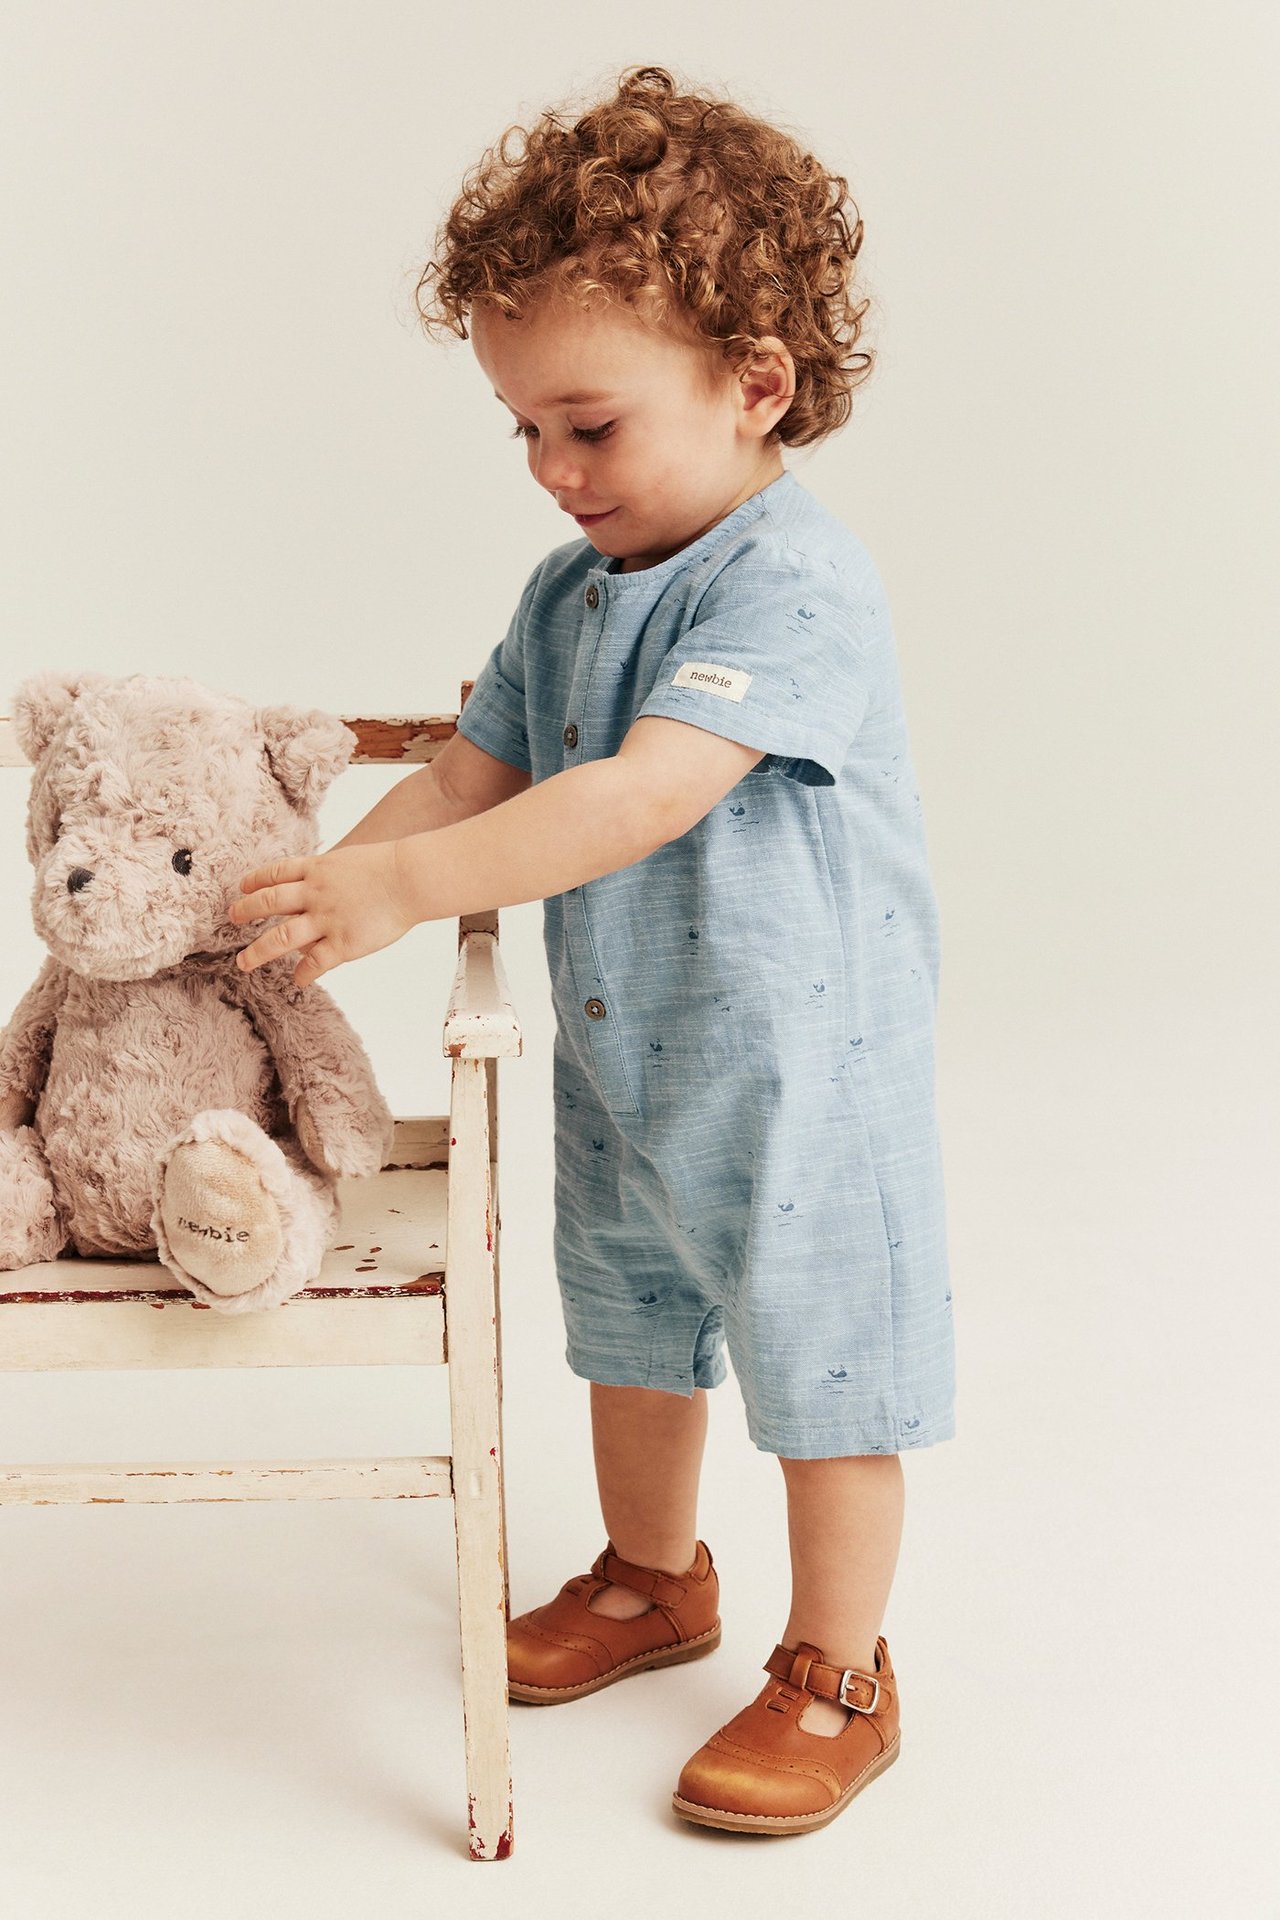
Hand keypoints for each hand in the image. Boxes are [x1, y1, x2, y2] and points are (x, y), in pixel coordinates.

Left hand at [228, 842, 414, 986]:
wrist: (409, 878)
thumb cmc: (391, 867)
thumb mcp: (351, 860)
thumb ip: (331, 872)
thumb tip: (320, 881)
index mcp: (318, 870)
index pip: (276, 873)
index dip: (256, 880)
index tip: (243, 887)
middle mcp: (315, 894)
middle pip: (269, 902)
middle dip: (246, 911)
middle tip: (232, 918)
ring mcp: (326, 920)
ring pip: (281, 937)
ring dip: (258, 952)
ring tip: (244, 962)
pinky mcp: (342, 943)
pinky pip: (314, 963)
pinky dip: (303, 973)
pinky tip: (297, 980)